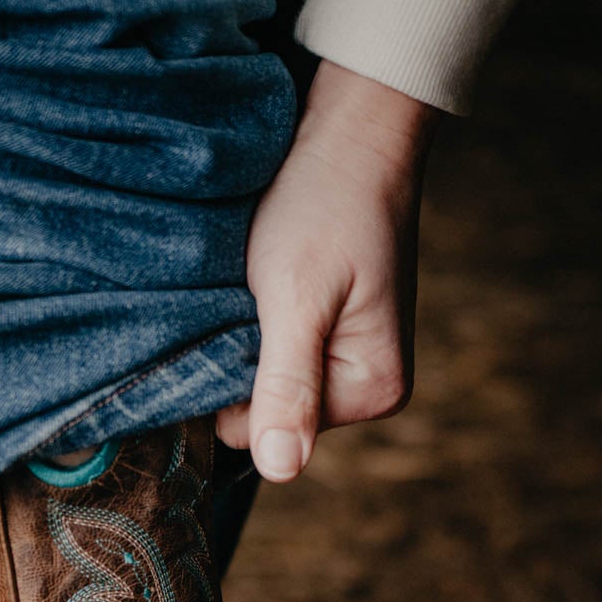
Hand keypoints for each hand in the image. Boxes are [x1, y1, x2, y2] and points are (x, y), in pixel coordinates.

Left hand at [217, 61, 438, 481]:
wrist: (352, 131)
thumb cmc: (327, 203)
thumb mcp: (296, 296)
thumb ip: (287, 385)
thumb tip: (282, 470)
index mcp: (373, 391)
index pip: (256, 434)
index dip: (229, 383)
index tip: (237, 320)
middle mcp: (370, 389)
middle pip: (261, 413)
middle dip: (241, 360)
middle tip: (249, 295)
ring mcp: (351, 363)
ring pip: (261, 382)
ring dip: (245, 339)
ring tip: (258, 285)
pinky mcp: (333, 335)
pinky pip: (272, 354)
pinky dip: (256, 324)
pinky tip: (264, 284)